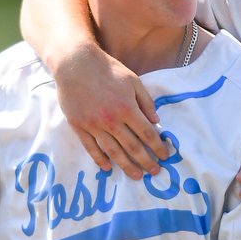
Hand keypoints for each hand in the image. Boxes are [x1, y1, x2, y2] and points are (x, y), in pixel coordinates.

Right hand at [54, 45, 169, 178]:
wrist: (75, 64)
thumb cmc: (107, 70)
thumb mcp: (133, 80)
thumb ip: (146, 101)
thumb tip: (156, 121)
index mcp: (127, 108)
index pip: (147, 134)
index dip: (158, 147)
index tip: (165, 156)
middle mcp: (111, 120)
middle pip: (132, 147)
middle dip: (146, 161)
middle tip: (155, 172)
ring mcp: (94, 125)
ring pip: (113, 152)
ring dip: (126, 166)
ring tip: (136, 176)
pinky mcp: (79, 126)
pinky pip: (91, 147)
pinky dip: (100, 159)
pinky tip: (108, 168)